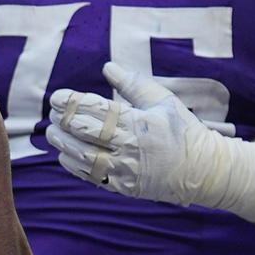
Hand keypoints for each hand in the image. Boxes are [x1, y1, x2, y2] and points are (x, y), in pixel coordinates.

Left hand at [46, 64, 254, 222]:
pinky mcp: (123, 187)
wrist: (203, 171)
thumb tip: (108, 67)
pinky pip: (91, 176)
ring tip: (52, 134)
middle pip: (84, 132)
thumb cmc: (183, 131)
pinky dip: (74, 166)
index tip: (56, 97)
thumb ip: (134, 84)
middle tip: (52, 113)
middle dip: (63, 121)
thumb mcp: (163, 101)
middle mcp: (128, 146)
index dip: (71, 102)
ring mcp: (124, 169)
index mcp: (137, 122)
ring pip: (83, 156)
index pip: (96, 109)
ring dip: (63, 144)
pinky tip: (64, 156)